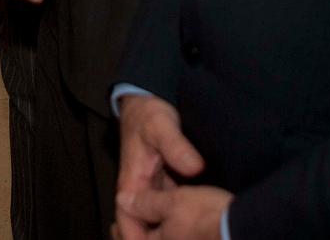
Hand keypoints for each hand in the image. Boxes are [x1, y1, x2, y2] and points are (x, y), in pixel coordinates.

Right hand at [115, 94, 210, 239]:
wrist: (146, 103)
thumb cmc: (148, 114)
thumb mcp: (161, 125)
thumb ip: (176, 147)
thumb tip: (196, 168)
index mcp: (132, 185)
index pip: (129, 225)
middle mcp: (140, 194)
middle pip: (145, 231)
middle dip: (162, 238)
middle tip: (191, 236)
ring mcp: (153, 192)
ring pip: (158, 225)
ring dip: (171, 233)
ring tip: (197, 233)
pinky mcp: (164, 188)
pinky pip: (168, 212)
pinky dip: (179, 221)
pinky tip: (200, 220)